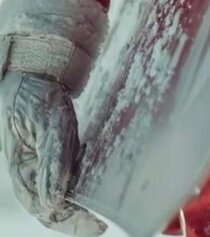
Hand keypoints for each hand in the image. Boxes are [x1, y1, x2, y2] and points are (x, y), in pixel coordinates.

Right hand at [0, 71, 105, 233]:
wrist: (34, 74)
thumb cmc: (38, 95)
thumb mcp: (49, 124)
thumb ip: (51, 161)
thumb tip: (54, 201)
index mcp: (22, 170)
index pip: (44, 208)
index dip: (69, 221)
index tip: (94, 223)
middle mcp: (29, 174)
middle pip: (50, 209)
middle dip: (74, 221)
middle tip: (100, 224)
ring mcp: (38, 167)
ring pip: (56, 199)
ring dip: (76, 209)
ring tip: (99, 213)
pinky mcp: (48, 158)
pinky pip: (61, 181)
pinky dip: (76, 190)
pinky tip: (92, 190)